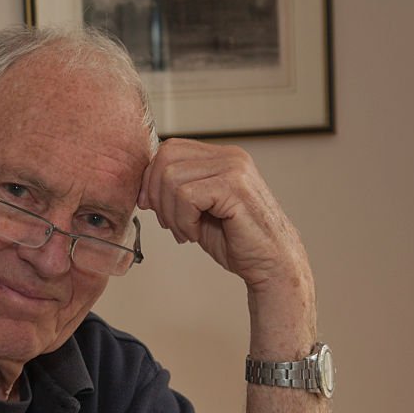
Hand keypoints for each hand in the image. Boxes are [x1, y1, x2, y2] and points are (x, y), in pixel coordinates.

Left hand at [138, 138, 309, 295]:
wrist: (269, 263)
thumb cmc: (236, 240)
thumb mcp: (198, 210)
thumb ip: (177, 191)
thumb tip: (144, 185)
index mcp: (221, 157)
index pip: (170, 149)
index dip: (151, 178)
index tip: (150, 207)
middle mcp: (229, 156)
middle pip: (166, 159)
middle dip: (157, 196)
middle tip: (170, 224)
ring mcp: (234, 169)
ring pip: (172, 178)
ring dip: (171, 213)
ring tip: (186, 231)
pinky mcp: (235, 187)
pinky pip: (187, 196)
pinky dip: (183, 220)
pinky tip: (195, 233)